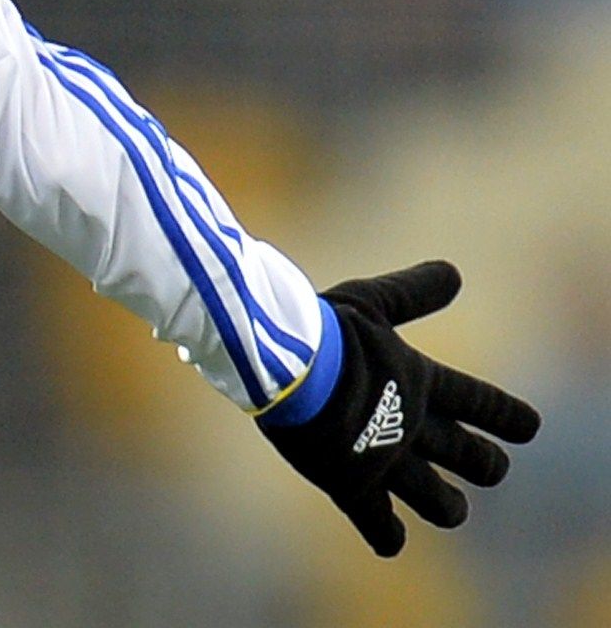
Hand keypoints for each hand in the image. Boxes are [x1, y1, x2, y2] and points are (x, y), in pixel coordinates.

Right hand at [260, 260, 539, 555]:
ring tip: (451, 510)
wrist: (285, 366)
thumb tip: (455, 272)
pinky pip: (378, 525)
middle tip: (489, 467)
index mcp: (421, 382)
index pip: (483, 403)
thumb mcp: (372, 301)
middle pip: (473, 459)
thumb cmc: (324, 329)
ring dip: (449, 507)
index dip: (509, 417)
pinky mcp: (352, 485)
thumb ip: (413, 292)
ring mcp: (387, 461)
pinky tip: (391, 542)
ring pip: (439, 502)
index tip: (528, 429)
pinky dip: (388, 536)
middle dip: (486, 465)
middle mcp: (414, 427)